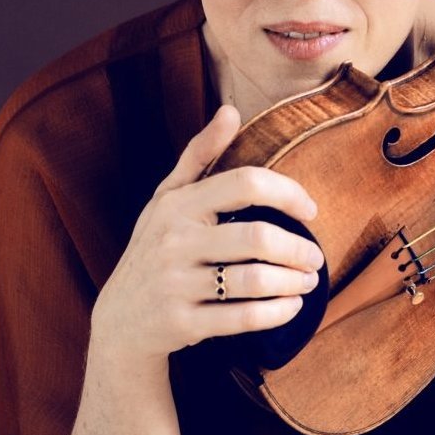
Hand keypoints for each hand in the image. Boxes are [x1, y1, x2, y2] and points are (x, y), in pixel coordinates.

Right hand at [90, 105, 325, 363]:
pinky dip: (277, 313)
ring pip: (254, 281)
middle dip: (298, 249)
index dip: (287, 193)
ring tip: (308, 282)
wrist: (119, 321)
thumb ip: (200, 155)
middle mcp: (173, 241)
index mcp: (177, 204)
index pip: (245, 183)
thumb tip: (230, 110)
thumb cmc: (154, 250)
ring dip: (293, 282)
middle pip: (257, 237)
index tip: (309, 211)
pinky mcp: (182, 324)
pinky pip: (243, 319)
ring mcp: (176, 284)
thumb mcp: (167, 200)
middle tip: (315, 258)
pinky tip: (292, 307)